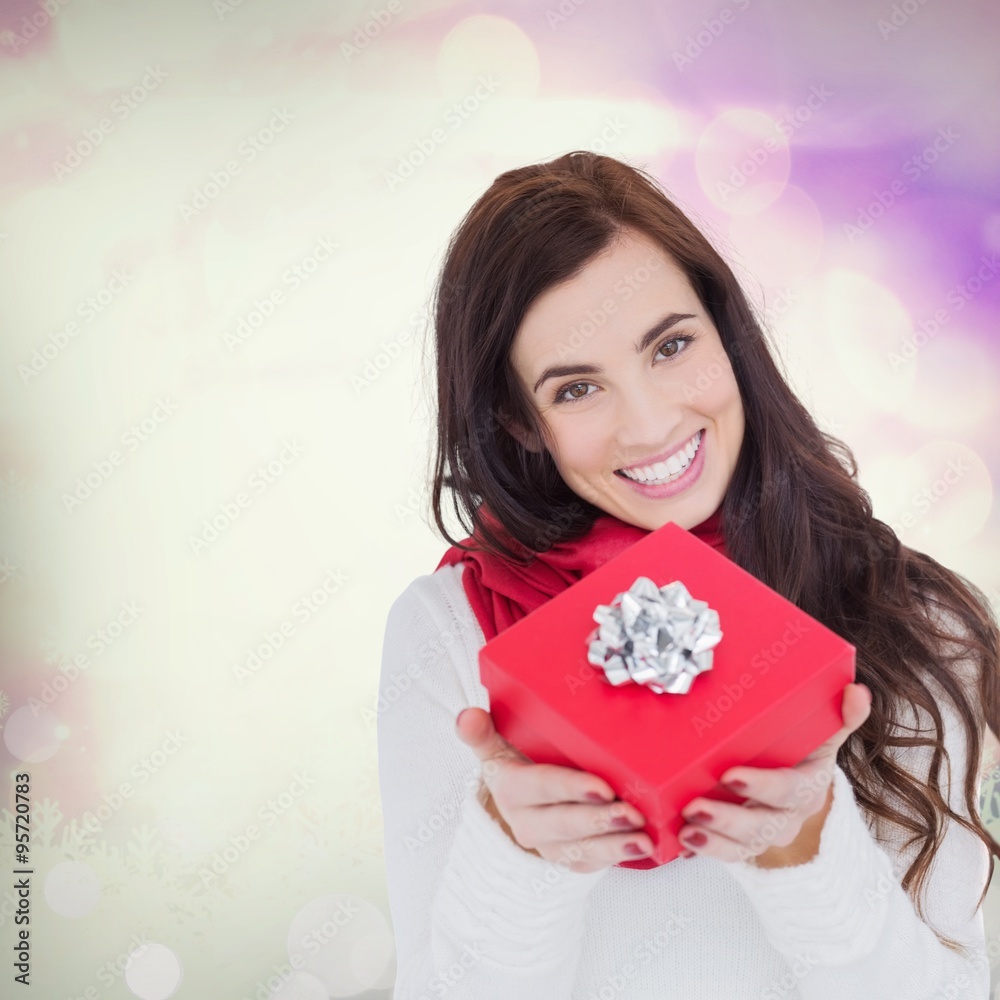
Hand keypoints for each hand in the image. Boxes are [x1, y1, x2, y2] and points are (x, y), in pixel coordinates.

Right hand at [455, 707, 652, 872]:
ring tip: (643, 839)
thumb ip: (482, 733)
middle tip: (630, 813)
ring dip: (613, 846)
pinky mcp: (567, 858)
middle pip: (564, 824)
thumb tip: (467, 717)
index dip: (571, 789)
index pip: (541, 788)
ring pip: (580, 850)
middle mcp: (525, 822)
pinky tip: (642, 848)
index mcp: (510, 789)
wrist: (516, 798)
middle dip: (598, 820)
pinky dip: (616, 857)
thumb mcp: (496, 746)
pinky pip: (591, 864)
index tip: (603, 787)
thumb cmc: (516, 762)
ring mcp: (548, 845)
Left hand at [676, 683, 872, 864]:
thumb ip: (839, 716)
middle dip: (729, 819)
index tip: (730, 776)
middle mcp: (790, 815)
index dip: (763, 787)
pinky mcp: (744, 843)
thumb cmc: (802, 750)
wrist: (797, 780)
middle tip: (696, 808)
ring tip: (686, 829)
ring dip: (713, 841)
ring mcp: (766, 832)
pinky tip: (681, 841)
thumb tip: (857, 691)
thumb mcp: (821, 733)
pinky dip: (706, 851)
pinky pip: (728, 854)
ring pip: (744, 846)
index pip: (790, 791)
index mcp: (808, 786)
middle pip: (763, 826)